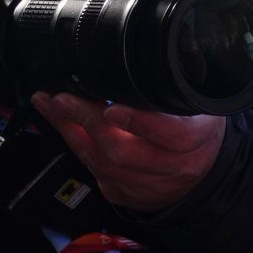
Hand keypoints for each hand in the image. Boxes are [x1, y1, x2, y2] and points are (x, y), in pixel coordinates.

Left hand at [31, 94, 226, 214]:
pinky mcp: (125, 194)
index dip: (139, 124)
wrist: (202, 174)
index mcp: (196, 139)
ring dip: (70, 132)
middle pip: (123, 152)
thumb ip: (174, 88)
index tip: (112, 109)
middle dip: (87, 123)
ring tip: (51, 106)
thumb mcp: (199, 104)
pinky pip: (94, 171)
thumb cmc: (196, 129)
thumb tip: (140, 59)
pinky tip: (63, 126)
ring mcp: (147, 186)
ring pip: (101, 163)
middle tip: (63, 100)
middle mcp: (173, 168)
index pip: (171, 135)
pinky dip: (76, 145)